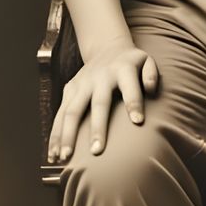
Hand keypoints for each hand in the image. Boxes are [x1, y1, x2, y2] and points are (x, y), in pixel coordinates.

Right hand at [48, 36, 158, 162]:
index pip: (130, 88)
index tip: (138, 122)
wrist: (106, 48)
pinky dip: (55, 134)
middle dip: (97, 128)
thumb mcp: (147, 61)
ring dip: (67, 135)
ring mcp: (82, 83)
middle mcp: (100, 77)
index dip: (134, 103)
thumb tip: (151, 90)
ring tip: (64, 158)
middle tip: (97, 151)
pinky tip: (53, 154)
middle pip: (98, 104)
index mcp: (123, 70)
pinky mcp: (69, 89)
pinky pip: (60, 114)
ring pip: (71, 111)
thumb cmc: (132, 63)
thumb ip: (151, 75)